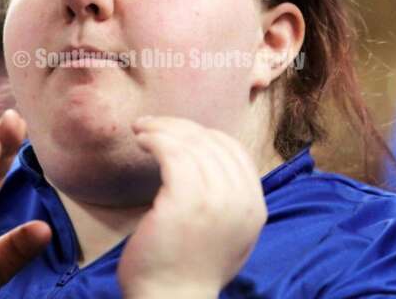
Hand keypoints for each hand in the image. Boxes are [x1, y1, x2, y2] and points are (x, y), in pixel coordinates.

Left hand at [118, 116, 267, 298]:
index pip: (235, 152)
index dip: (205, 135)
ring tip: (141, 130)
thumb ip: (227, 201)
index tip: (179, 134)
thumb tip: (209, 164)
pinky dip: (155, 139)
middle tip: (151, 125)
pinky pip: (172, 152)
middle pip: (213, 142)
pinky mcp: (186, 199)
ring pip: (191, 142)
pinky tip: (142, 141)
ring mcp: (216, 199)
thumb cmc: (186, 271)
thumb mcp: (224, 235)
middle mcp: (241, 200)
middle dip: (180, 126)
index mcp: (254, 208)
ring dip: (163, 129)